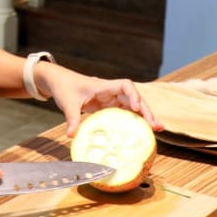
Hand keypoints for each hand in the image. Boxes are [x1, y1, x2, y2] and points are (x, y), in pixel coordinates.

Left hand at [34, 62, 162, 136]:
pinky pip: (124, 113)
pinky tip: (141, 131)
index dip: (133, 95)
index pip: (125, 85)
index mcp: (103, 86)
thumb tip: (71, 135)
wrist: (59, 81)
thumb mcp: (67, 103)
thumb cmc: (64, 87)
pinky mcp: (107, 107)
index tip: (135, 107)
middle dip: (146, 111)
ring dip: (144, 116)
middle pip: (134, 98)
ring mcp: (110, 99)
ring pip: (132, 106)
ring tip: (157, 130)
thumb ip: (71, 118)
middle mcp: (110, 92)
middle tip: (156, 126)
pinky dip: (134, 120)